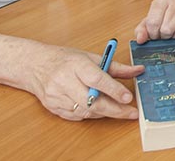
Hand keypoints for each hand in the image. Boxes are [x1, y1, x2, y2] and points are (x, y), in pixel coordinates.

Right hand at [25, 44, 143, 120]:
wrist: (35, 66)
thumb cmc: (65, 59)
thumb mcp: (91, 57)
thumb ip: (115, 66)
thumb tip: (138, 70)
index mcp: (76, 65)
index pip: (97, 80)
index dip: (114, 90)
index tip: (128, 98)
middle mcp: (64, 81)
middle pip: (92, 101)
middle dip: (114, 109)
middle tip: (131, 113)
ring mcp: (57, 96)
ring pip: (86, 111)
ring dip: (105, 113)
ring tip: (118, 110)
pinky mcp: (54, 108)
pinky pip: (77, 116)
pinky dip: (91, 114)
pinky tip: (99, 110)